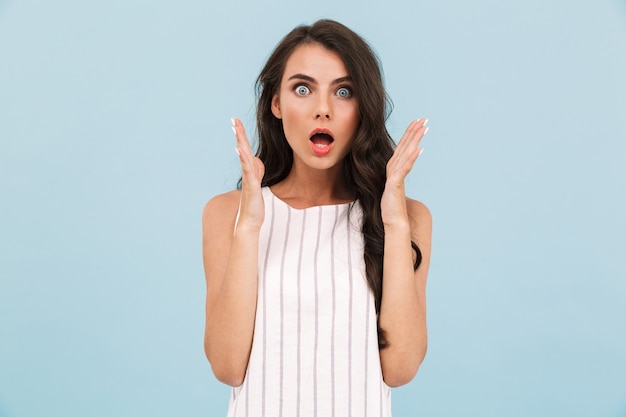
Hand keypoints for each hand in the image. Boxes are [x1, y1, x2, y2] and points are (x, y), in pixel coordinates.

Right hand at [232, 118, 264, 232]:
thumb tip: (256, 161)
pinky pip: (248, 171)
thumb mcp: (257, 185)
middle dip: (239, 134)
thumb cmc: (253, 206)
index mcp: (250, 171)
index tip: (238, 122)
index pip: (246, 150)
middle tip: (234, 119)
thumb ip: (256, 172)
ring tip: (236, 129)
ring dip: (240, 142)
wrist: (249, 223)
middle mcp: (247, 173)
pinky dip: (243, 159)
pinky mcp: (251, 187)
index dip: (242, 136)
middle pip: (243, 149)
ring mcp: (248, 179)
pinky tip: (240, 149)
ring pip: (244, 157)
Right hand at [381, 118, 427, 227]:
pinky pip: (404, 169)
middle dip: (413, 132)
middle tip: (423, 119)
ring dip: (413, 140)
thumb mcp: (398, 186)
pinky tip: (418, 150)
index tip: (418, 121)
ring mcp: (393, 176)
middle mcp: (393, 169)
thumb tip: (405, 169)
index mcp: (395, 168)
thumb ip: (400, 175)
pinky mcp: (394, 184)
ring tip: (422, 128)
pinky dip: (411, 159)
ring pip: (405, 154)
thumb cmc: (394, 205)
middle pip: (404, 146)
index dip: (410, 133)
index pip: (403, 147)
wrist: (393, 220)